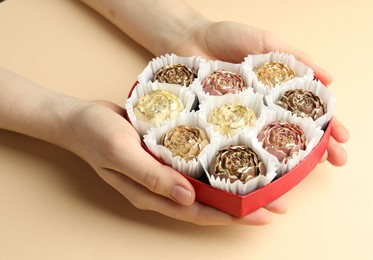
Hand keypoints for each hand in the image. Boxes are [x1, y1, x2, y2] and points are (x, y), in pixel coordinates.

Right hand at [65, 100, 286, 224]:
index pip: (198, 212)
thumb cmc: (96, 135)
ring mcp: (164, 172)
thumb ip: (152, 176)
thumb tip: (188, 199)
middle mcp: (163, 187)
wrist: (79, 119)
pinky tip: (232, 157)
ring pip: (205, 185)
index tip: (261, 215)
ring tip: (264, 182)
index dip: (230, 216)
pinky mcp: (166, 155)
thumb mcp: (121, 153)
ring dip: (233, 185)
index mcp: (152, 194)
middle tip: (275, 201)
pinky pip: (195, 165)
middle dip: (242, 204)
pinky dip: (216, 164)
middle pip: (208, 202)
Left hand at [162, 21, 348, 165]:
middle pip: (293, 134)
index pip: (308, 113)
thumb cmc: (225, 38)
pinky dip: (248, 162)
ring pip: (266, 147)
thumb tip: (330, 78)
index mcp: (276, 93)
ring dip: (286, 163)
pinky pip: (234, 148)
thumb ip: (294, 58)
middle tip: (333, 162)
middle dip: (316, 150)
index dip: (328, 126)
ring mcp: (240, 122)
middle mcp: (262, 111)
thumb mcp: (264, 43)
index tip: (342, 140)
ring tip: (302, 174)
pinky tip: (261, 174)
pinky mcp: (217, 128)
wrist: (185, 39)